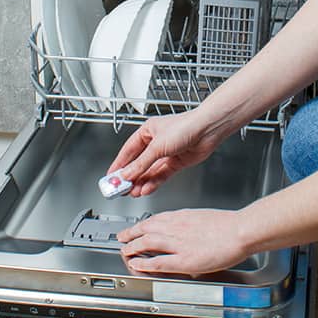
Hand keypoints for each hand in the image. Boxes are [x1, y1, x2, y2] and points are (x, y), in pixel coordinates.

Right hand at [107, 110, 223, 196]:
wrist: (207, 130)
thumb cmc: (185, 126)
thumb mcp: (157, 146)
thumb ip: (140, 163)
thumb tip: (126, 174)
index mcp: (147, 132)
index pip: (128, 151)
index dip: (119, 165)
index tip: (110, 177)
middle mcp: (156, 143)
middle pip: (138, 163)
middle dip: (130, 177)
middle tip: (120, 189)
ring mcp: (166, 154)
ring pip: (149, 171)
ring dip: (141, 182)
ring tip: (132, 192)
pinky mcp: (175, 163)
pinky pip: (160, 175)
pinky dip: (153, 183)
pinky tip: (146, 189)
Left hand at [117, 209, 249, 275]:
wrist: (240, 230)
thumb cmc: (229, 224)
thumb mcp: (204, 218)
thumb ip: (191, 224)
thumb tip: (186, 232)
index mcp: (183, 216)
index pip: (156, 219)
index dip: (142, 224)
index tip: (135, 227)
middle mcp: (177, 227)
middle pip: (146, 228)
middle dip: (131, 233)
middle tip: (122, 238)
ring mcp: (179, 243)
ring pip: (147, 243)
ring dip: (133, 247)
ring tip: (124, 251)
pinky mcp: (185, 259)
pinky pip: (159, 262)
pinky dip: (145, 263)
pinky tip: (137, 264)